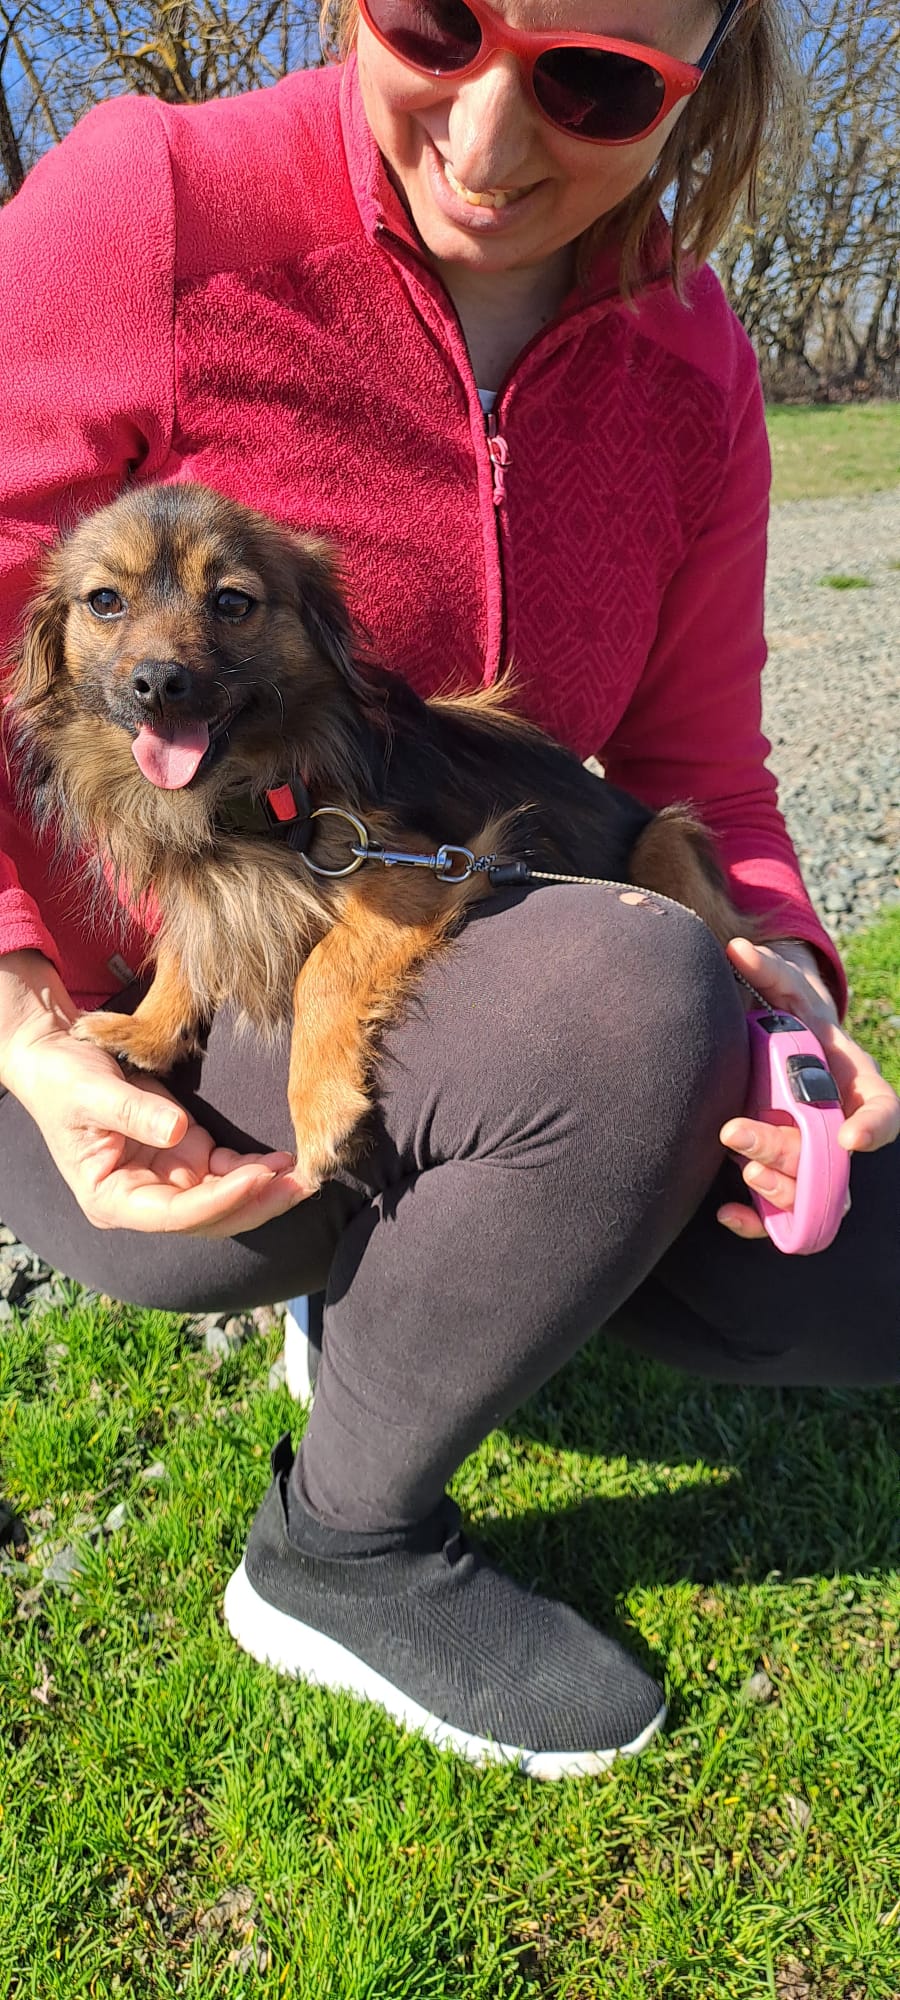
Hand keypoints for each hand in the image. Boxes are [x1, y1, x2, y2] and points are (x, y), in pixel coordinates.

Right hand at [8, 1020, 312, 1236]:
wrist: (61, 1058)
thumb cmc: (64, 1078)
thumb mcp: (90, 1091)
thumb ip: (132, 1112)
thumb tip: (177, 1131)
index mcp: (113, 1199)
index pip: (174, 1214)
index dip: (219, 1200)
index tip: (258, 1177)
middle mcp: (144, 1200)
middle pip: (208, 1218)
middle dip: (255, 1204)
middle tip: (300, 1185)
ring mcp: (169, 1181)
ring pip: (225, 1201)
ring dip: (265, 1191)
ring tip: (305, 1175)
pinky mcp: (187, 1156)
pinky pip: (228, 1171)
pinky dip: (257, 1168)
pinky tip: (285, 1159)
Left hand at [717, 936, 899, 1239]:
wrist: (775, 1045)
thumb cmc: (793, 1019)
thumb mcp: (788, 992)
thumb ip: (769, 973)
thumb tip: (736, 950)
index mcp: (855, 1081)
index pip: (883, 1109)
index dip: (874, 1128)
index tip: (849, 1139)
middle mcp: (840, 1125)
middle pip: (834, 1159)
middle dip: (791, 1153)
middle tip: (737, 1132)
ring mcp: (815, 1157)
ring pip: (817, 1195)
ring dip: (783, 1191)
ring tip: (743, 1169)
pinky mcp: (785, 1178)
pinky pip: (785, 1217)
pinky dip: (760, 1224)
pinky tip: (728, 1214)